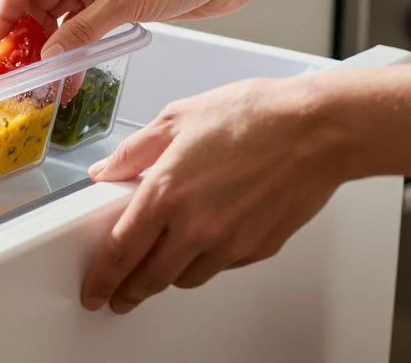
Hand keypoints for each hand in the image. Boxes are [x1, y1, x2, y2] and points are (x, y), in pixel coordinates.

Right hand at [0, 0, 257, 55]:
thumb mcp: (124, 3)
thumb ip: (81, 32)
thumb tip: (48, 57)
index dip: (5, 20)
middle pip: (37, 5)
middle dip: (28, 41)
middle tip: (20, 75)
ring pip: (60, 22)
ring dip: (53, 52)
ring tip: (45, 84)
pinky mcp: (116, 2)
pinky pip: (84, 30)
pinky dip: (76, 52)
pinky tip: (72, 76)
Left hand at [80, 75, 348, 312]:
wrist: (315, 130)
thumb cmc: (253, 116)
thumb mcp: (176, 118)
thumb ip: (133, 151)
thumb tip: (106, 170)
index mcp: (165, 193)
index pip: (121, 250)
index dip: (103, 277)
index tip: (95, 289)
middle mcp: (195, 227)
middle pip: (150, 278)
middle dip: (130, 291)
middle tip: (119, 294)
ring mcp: (229, 243)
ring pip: (186, 278)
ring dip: (168, 276)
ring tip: (161, 264)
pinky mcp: (257, 249)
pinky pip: (221, 267)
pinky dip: (207, 260)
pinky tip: (206, 240)